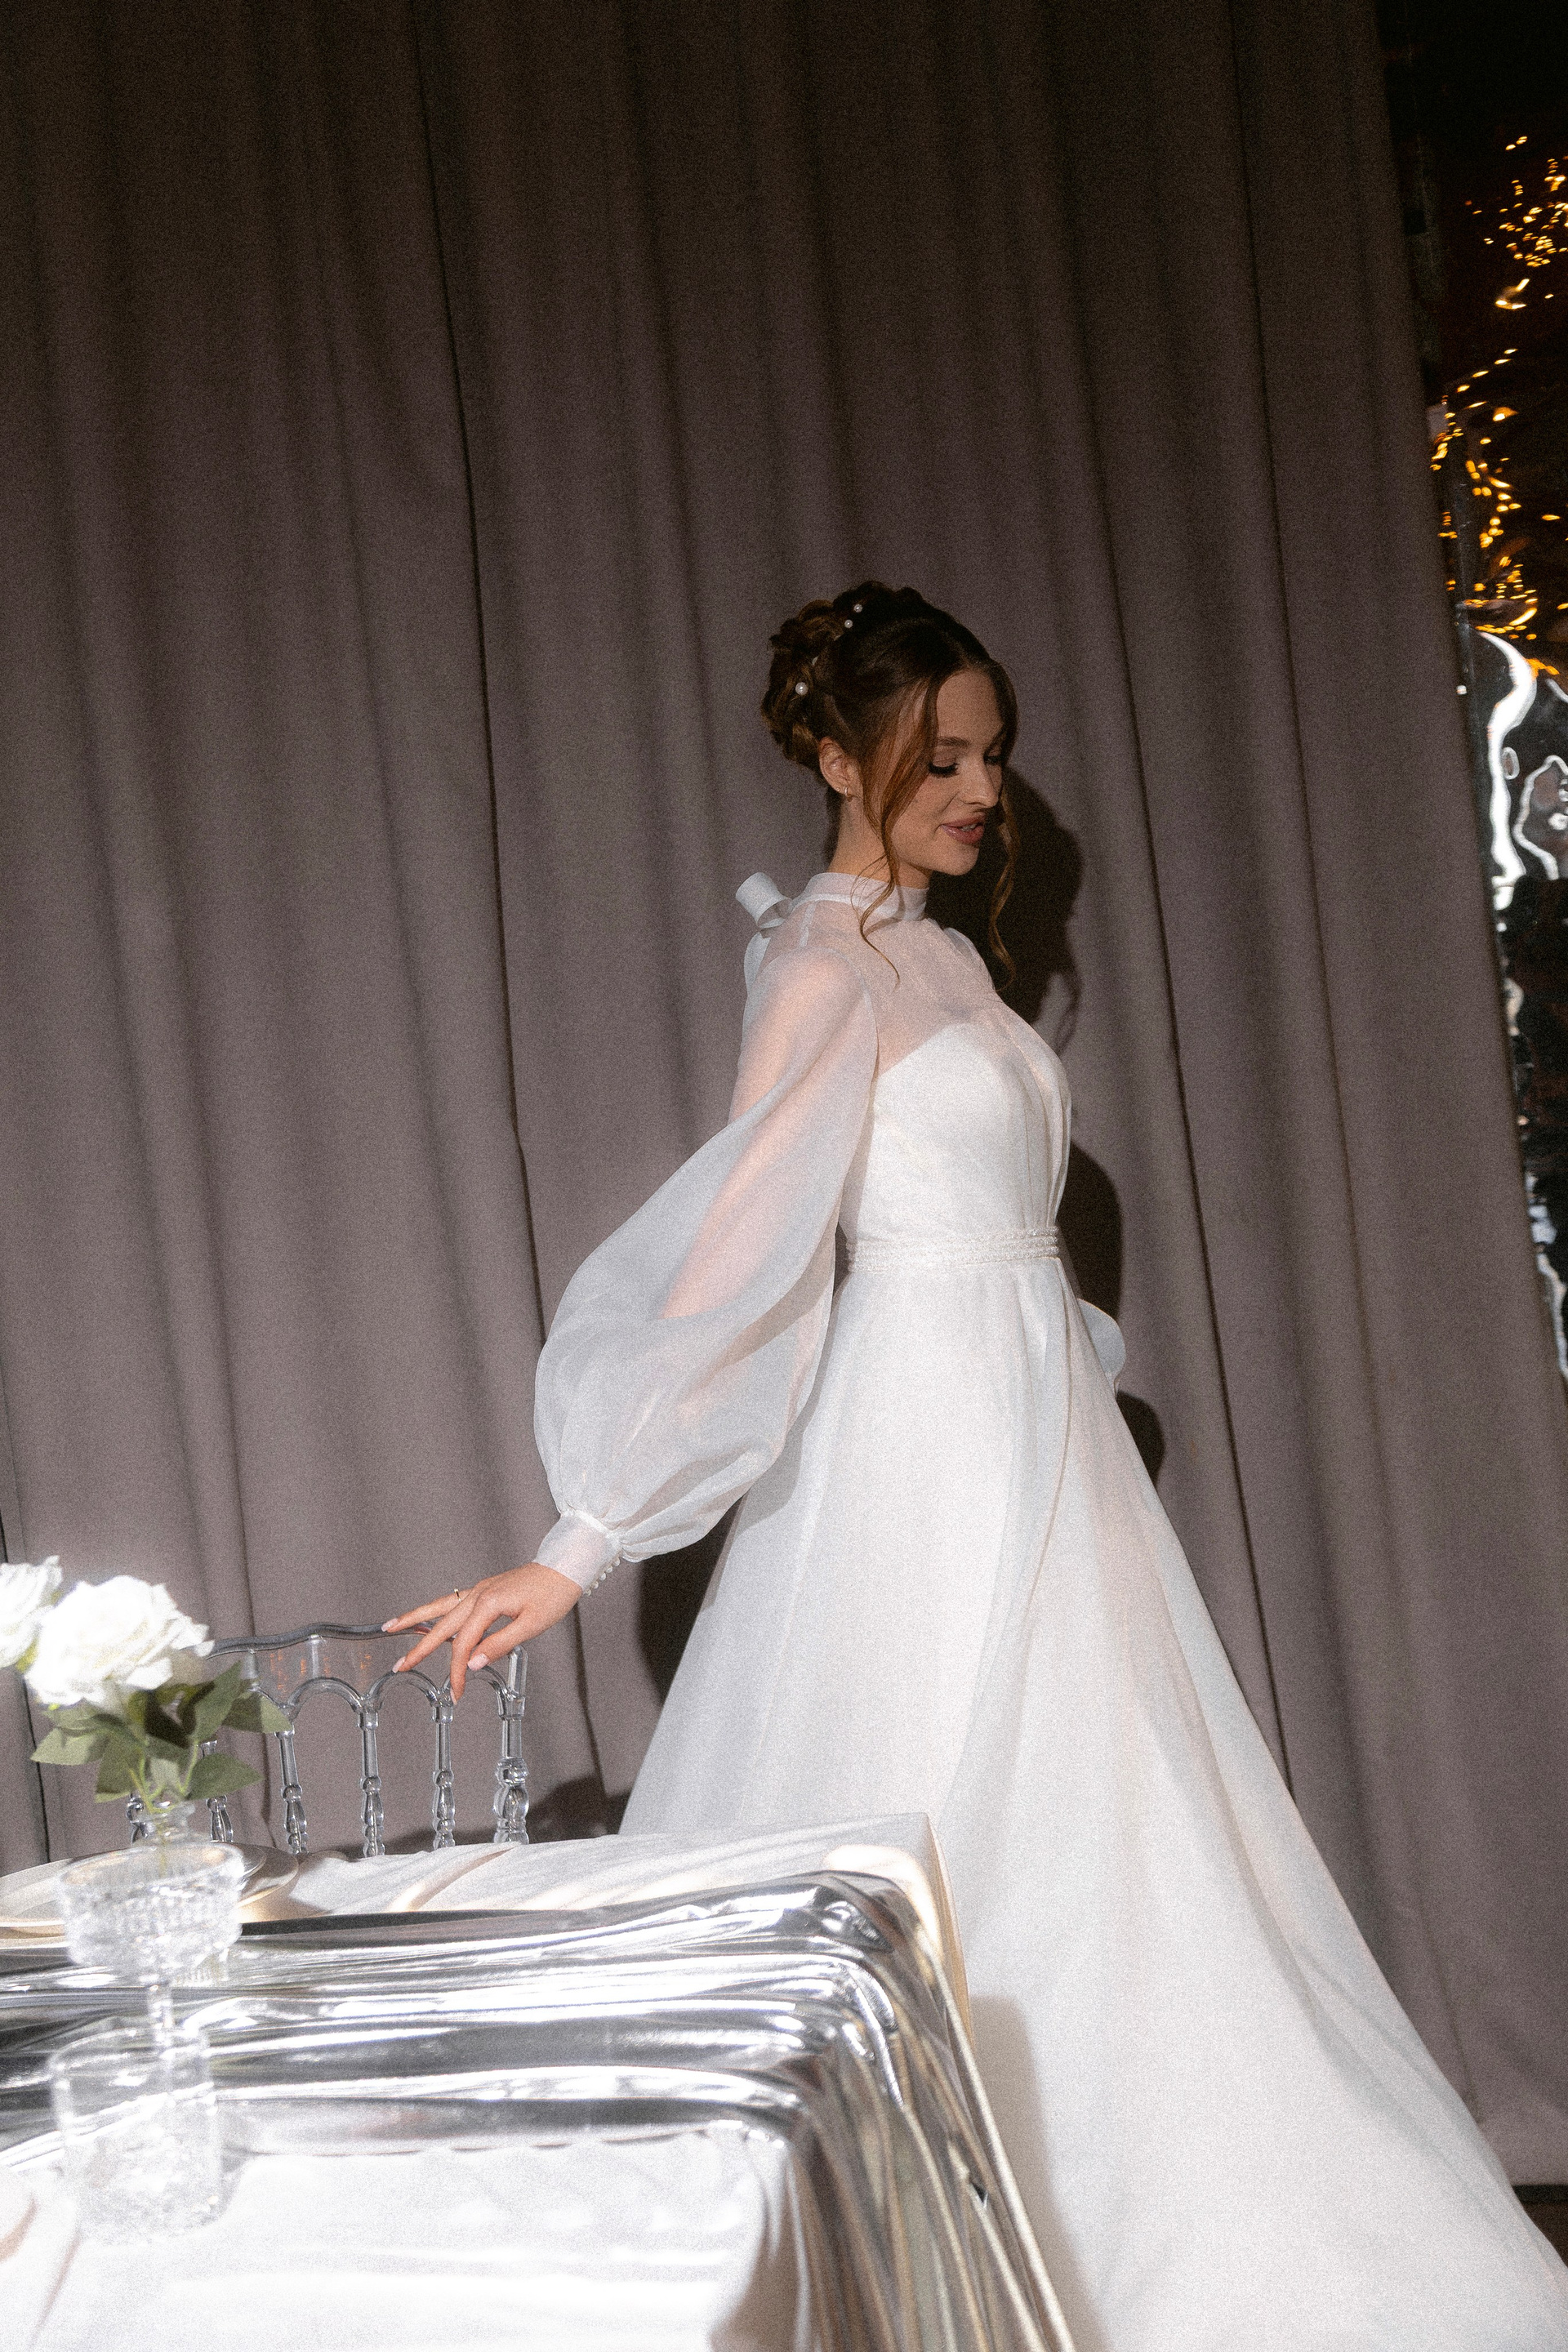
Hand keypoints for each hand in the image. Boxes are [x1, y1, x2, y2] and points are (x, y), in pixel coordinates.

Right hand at [383, 1563, 581, 1700]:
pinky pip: (452, 1601)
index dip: (456, 1671)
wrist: (564, 1567)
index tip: (456, 1692)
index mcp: (488, 1604)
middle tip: (399, 1665)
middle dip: (419, 1648)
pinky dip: (434, 1610)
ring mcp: (479, 1589)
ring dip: (415, 1618)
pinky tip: (428, 1618)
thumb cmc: (553, 1594)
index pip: (462, 1645)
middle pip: (442, 1626)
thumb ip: (500, 1644)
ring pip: (440, 1606)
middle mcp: (478, 1594)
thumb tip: (472, 1664)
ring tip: (391, 1627)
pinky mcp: (485, 1588)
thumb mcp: (531, 1625)